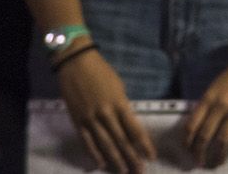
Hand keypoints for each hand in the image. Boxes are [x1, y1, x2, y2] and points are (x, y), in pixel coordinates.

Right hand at [55, 48, 155, 173]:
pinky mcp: (77, 122)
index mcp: (120, 103)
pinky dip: (94, 154)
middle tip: (140, 172)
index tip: (152, 156)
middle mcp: (106, 114)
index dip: (144, 145)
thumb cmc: (102, 73)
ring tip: (123, 172)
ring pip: (105, 145)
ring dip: (115, 161)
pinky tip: (101, 165)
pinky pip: (87, 142)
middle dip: (132, 158)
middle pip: (121, 141)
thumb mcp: (118, 87)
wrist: (76, 64)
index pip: (134, 129)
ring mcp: (90, 119)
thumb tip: (128, 126)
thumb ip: (122, 107)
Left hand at [182, 53, 227, 166]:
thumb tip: (197, 132)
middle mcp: (221, 106)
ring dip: (218, 155)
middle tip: (199, 162)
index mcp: (208, 98)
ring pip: (223, 140)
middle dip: (200, 153)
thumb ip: (204, 108)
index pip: (192, 126)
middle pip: (205, 136)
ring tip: (216, 163)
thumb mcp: (212, 89)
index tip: (188, 151)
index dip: (188, 142)